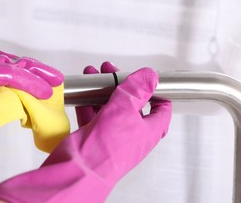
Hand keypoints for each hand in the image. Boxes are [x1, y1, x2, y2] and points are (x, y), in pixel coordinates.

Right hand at [0, 62, 170, 202]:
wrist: (78, 169)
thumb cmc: (105, 148)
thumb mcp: (125, 108)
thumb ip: (138, 89)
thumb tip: (150, 76)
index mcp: (148, 130)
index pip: (162, 111)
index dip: (158, 93)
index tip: (149, 80)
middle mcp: (132, 135)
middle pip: (132, 105)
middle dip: (122, 85)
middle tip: (113, 72)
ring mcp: (112, 137)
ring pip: (111, 109)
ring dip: (102, 92)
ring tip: (94, 77)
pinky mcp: (94, 138)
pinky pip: (94, 117)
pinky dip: (89, 104)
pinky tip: (83, 95)